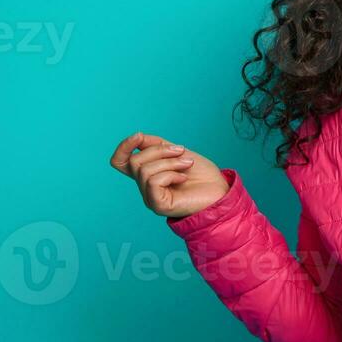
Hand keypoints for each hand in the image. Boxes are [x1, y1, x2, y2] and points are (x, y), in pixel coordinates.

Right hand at [109, 132, 229, 218]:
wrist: (221, 192)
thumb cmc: (203, 175)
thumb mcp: (178, 153)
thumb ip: (157, 145)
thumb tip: (138, 137)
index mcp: (148, 174)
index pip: (120, 162)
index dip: (124, 147)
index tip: (139, 136)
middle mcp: (145, 186)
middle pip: (135, 161)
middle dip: (160, 151)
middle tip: (182, 152)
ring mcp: (150, 197)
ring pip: (145, 170)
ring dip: (170, 162)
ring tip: (187, 165)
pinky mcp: (158, 205)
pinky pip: (153, 181)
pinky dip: (171, 174)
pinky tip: (183, 178)